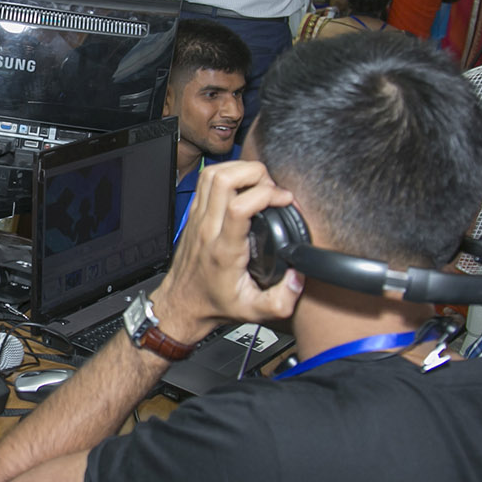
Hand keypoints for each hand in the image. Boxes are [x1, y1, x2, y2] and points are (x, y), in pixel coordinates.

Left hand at [152, 161, 303, 342]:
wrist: (182, 305)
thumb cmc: (214, 304)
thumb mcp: (254, 312)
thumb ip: (282, 300)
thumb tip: (299, 277)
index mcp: (225, 250)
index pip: (240, 206)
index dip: (267, 194)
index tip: (284, 201)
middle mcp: (208, 229)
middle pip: (225, 179)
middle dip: (256, 174)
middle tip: (272, 188)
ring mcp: (198, 219)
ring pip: (212, 174)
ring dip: (240, 169)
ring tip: (259, 183)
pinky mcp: (194, 214)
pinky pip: (205, 181)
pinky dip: (227, 173)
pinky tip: (242, 185)